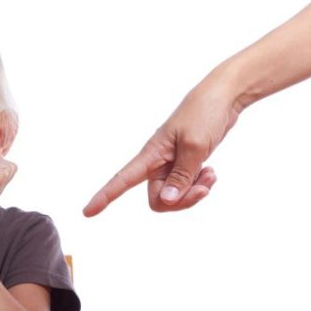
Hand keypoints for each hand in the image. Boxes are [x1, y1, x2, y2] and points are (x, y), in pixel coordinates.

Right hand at [83, 81, 238, 215]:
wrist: (223, 97)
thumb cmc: (204, 114)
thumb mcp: (194, 146)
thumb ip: (181, 176)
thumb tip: (166, 201)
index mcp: (151, 154)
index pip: (121, 180)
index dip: (104, 196)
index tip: (87, 213)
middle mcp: (157, 162)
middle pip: (159, 199)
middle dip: (182, 201)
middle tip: (203, 189)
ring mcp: (171, 164)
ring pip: (175, 196)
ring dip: (194, 192)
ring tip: (210, 175)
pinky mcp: (184, 164)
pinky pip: (186, 187)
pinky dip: (200, 185)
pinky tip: (210, 172)